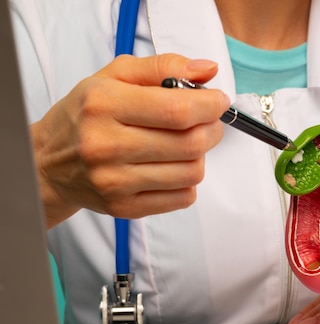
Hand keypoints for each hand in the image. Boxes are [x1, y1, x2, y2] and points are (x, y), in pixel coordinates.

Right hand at [31, 53, 229, 227]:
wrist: (49, 163)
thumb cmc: (86, 115)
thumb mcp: (115, 76)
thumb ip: (164, 67)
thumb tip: (207, 70)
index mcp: (104, 105)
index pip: (177, 110)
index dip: (210, 105)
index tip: (217, 101)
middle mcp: (106, 146)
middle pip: (190, 143)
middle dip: (211, 129)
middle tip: (207, 122)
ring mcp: (115, 181)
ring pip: (192, 173)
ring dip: (200, 156)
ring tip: (186, 144)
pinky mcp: (124, 207)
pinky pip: (182, 198)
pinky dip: (188, 181)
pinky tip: (172, 167)